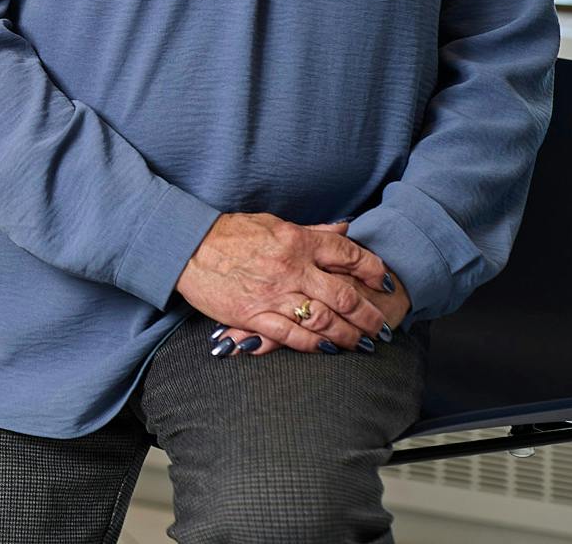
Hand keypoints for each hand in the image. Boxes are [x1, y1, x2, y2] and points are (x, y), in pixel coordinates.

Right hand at [211, 232, 409, 355]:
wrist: (186, 247)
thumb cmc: (229, 233)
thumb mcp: (273, 223)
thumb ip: (312, 231)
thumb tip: (345, 227)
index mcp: (296, 240)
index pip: (347, 254)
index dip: (373, 270)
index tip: (385, 283)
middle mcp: (291, 268)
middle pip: (343, 295)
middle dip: (369, 315)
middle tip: (382, 327)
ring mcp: (273, 294)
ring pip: (323, 320)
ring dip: (349, 335)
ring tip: (363, 344)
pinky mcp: (253, 316)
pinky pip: (291, 336)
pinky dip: (314, 345)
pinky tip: (328, 349)